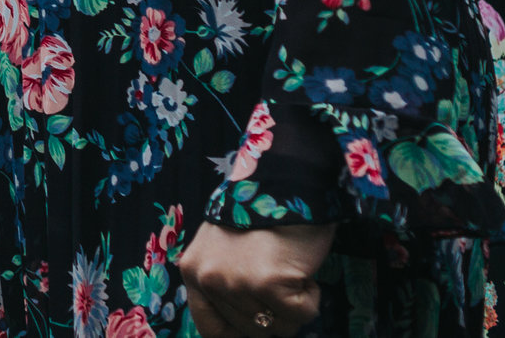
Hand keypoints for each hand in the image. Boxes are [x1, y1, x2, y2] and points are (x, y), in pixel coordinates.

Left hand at [179, 221, 333, 337]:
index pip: (211, 328)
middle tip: (281, 280)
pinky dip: (311, 297)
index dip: (239, 334)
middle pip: (250, 330)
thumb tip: (245, 330)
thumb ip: (225, 283)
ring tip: (289, 269)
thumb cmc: (262, 216)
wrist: (287, 182)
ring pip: (278, 327)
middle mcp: (208, 278)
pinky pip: (301, 314)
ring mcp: (235, 281)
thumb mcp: (225, 250)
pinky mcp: (266, 282)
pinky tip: (302, 270)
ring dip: (293, 305)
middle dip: (273, 313)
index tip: (260, 328)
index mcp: (193, 270)